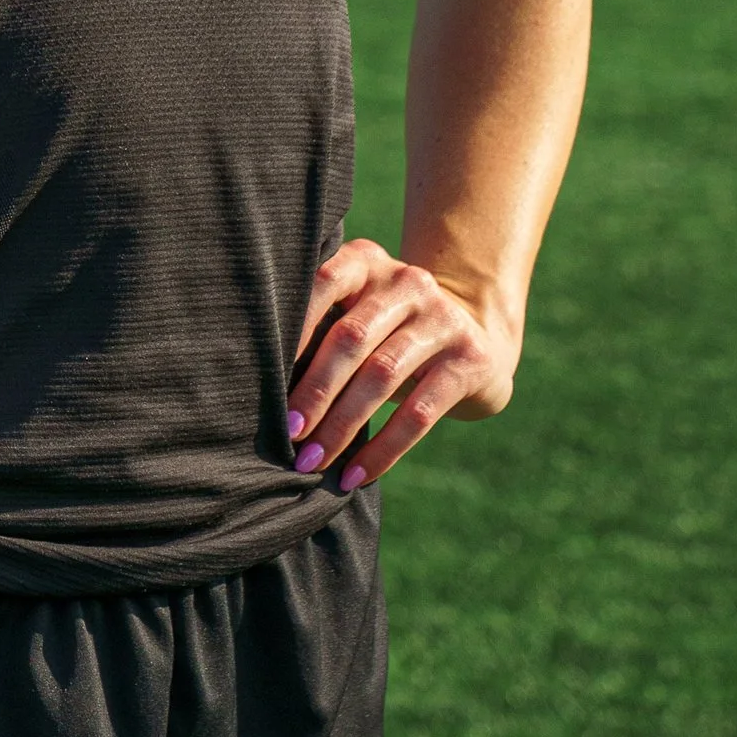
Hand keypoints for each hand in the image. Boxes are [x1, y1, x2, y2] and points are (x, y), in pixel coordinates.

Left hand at [286, 239, 519, 492]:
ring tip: (312, 462)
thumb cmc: (388, 333)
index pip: (324, 283)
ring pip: (382, 375)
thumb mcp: (359, 314)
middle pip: (351, 338)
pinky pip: (419, 412)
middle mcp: (408, 281)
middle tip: (288, 435)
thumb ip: (320, 331)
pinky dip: (383, 449)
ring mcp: (443, 318)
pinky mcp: (469, 359)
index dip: (294, 329)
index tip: (264, 378)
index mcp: (368, 262)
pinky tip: (356, 475)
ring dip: (342, 426)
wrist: (477, 337)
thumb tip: (260, 392)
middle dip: (314, 392)